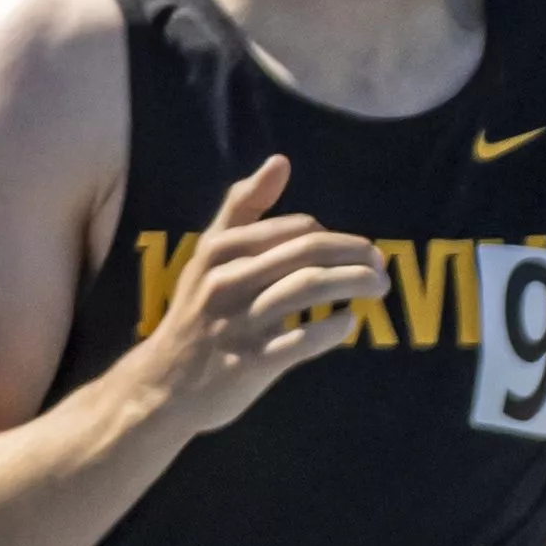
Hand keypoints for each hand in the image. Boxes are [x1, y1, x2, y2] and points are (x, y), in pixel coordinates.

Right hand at [138, 154, 384, 435]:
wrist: (163, 384)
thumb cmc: (198, 311)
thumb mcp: (209, 254)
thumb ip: (244, 207)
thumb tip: (281, 161)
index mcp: (220, 250)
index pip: (298, 229)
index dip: (338, 238)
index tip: (360, 251)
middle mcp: (227, 281)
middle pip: (308, 253)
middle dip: (355, 255)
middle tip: (381, 266)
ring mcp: (239, 322)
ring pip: (307, 289)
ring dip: (354, 283)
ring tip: (378, 288)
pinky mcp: (250, 363)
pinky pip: (302, 340)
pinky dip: (333, 328)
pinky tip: (349, 322)